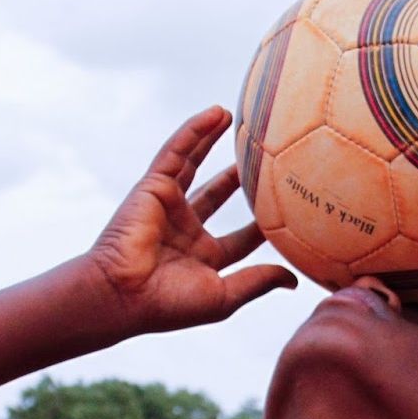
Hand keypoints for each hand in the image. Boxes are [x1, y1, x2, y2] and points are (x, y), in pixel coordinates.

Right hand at [86, 106, 296, 333]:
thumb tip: (295, 279)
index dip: (265, 226)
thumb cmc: (170, 304)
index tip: (292, 211)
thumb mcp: (225, 296)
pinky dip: (195, 131)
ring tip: (235, 118)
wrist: (123, 294)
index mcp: (203, 258)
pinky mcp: (154, 186)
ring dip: (212, 141)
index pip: (241, 239)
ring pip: (195, 166)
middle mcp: (185, 230)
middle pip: (217, 195)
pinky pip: (177, 152)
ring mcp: (168, 206)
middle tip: (264, 158)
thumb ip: (259, 282)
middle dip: (238, 178)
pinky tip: (217, 114)